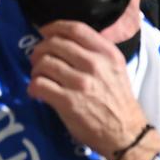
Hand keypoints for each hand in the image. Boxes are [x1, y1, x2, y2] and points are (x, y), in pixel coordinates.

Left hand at [26, 20, 147, 155]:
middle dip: (40, 50)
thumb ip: (96, 53)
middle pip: (54, 44)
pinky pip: (38, 84)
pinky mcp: (67, 101)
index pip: (76, 29)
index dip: (54, 27)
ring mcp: (80, 83)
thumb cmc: (118, 100)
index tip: (45, 33)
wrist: (126, 133)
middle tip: (38, 60)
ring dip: (36, 71)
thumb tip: (64, 42)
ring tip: (40, 78)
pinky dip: (33, 87)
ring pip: (43, 63)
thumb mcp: (116, 69)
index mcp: (107, 54)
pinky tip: (38, 92)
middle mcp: (95, 64)